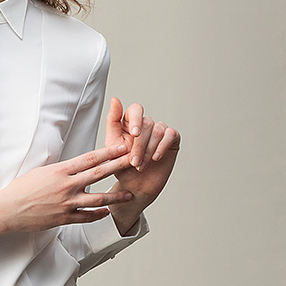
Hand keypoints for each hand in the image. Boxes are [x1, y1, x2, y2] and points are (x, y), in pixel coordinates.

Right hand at [0, 142, 135, 247]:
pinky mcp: (64, 218)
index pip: (90, 158)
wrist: (8, 209)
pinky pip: (86, 217)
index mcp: (61, 171)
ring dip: (115, 196)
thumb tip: (76, 166)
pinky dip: (98, 215)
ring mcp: (67, 203)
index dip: (109, 152)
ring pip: (97, 199)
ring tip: (129, 194)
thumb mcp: (41, 171)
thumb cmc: (21, 188)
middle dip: (119, 166)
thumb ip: (61, 170)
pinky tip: (108, 212)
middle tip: (135, 161)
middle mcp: (67, 186)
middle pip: (99, 174)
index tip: (123, 146)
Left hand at [102, 97, 180, 228]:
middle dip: (139, 145)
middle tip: (134, 162)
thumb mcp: (112, 145)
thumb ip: (113, 122)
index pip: (135, 109)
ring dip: (148, 150)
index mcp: (130, 122)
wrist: (135, 186)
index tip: (134, 134)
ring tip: (141, 166)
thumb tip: (115, 99)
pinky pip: (170, 135)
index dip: (135, 120)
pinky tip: (156, 158)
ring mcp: (159, 130)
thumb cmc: (122, 166)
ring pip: (157, 131)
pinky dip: (162, 147)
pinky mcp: (172, 138)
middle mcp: (146, 123)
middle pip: (146, 123)